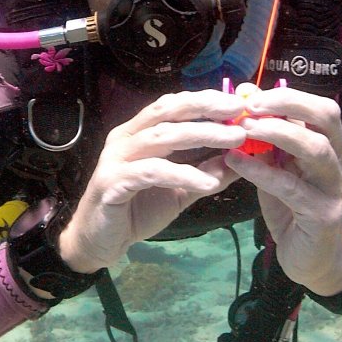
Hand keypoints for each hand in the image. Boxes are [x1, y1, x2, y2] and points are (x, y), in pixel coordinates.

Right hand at [57, 90, 247, 272]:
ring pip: (163, 136)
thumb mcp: (180, 190)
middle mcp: (126, 138)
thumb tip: (239, 158)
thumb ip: (205, 172)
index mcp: (139, 132)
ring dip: (202, 135)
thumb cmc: (137, 211)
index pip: (173, 105)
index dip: (204, 99)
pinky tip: (208, 183)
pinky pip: (152, 172)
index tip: (238, 103)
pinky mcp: (113, 181)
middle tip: (239, 111)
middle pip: (168, 111)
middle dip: (206, 108)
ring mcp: (117, 158)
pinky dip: (182, 174)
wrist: (101, 242)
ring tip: (234, 140)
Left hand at [219, 86, 341, 295]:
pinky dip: (261, 171)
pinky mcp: (323, 215)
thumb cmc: (292, 209)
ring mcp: (334, 188)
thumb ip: (267, 143)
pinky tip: (235, 162)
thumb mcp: (279, 170)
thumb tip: (243, 105)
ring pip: (315, 149)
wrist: (310, 260)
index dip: (288, 96)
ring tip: (243, 128)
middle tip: (252, 105)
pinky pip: (291, 187)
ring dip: (277, 133)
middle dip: (289, 104)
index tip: (252, 94)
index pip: (320, 108)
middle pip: (326, 117)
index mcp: (331, 146)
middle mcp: (339, 162)